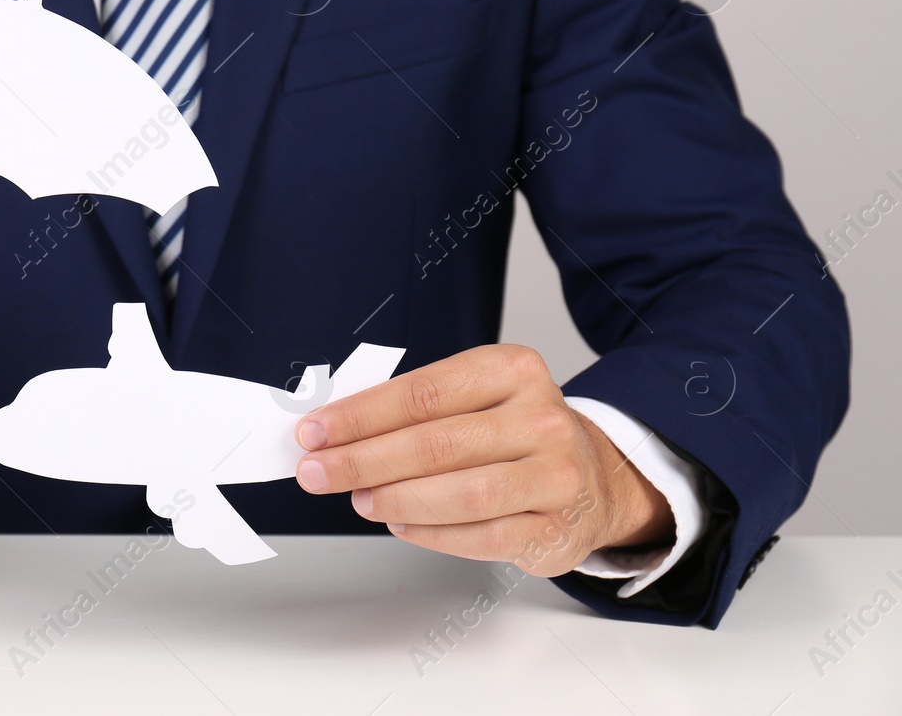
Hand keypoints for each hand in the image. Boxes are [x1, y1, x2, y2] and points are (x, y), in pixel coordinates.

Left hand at [293, 344, 673, 575]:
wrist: (591, 477)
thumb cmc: (511, 433)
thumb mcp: (472, 399)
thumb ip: (412, 410)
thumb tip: (333, 432)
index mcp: (513, 370)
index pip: (423, 392)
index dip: (360, 415)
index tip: (314, 432)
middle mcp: (541, 417)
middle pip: (436, 442)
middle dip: (364, 459)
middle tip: (317, 472)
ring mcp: (556, 474)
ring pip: (463, 492)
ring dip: (398, 498)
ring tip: (358, 499)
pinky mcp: (557, 527)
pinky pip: (483, 535)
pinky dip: (432, 533)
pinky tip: (400, 525)